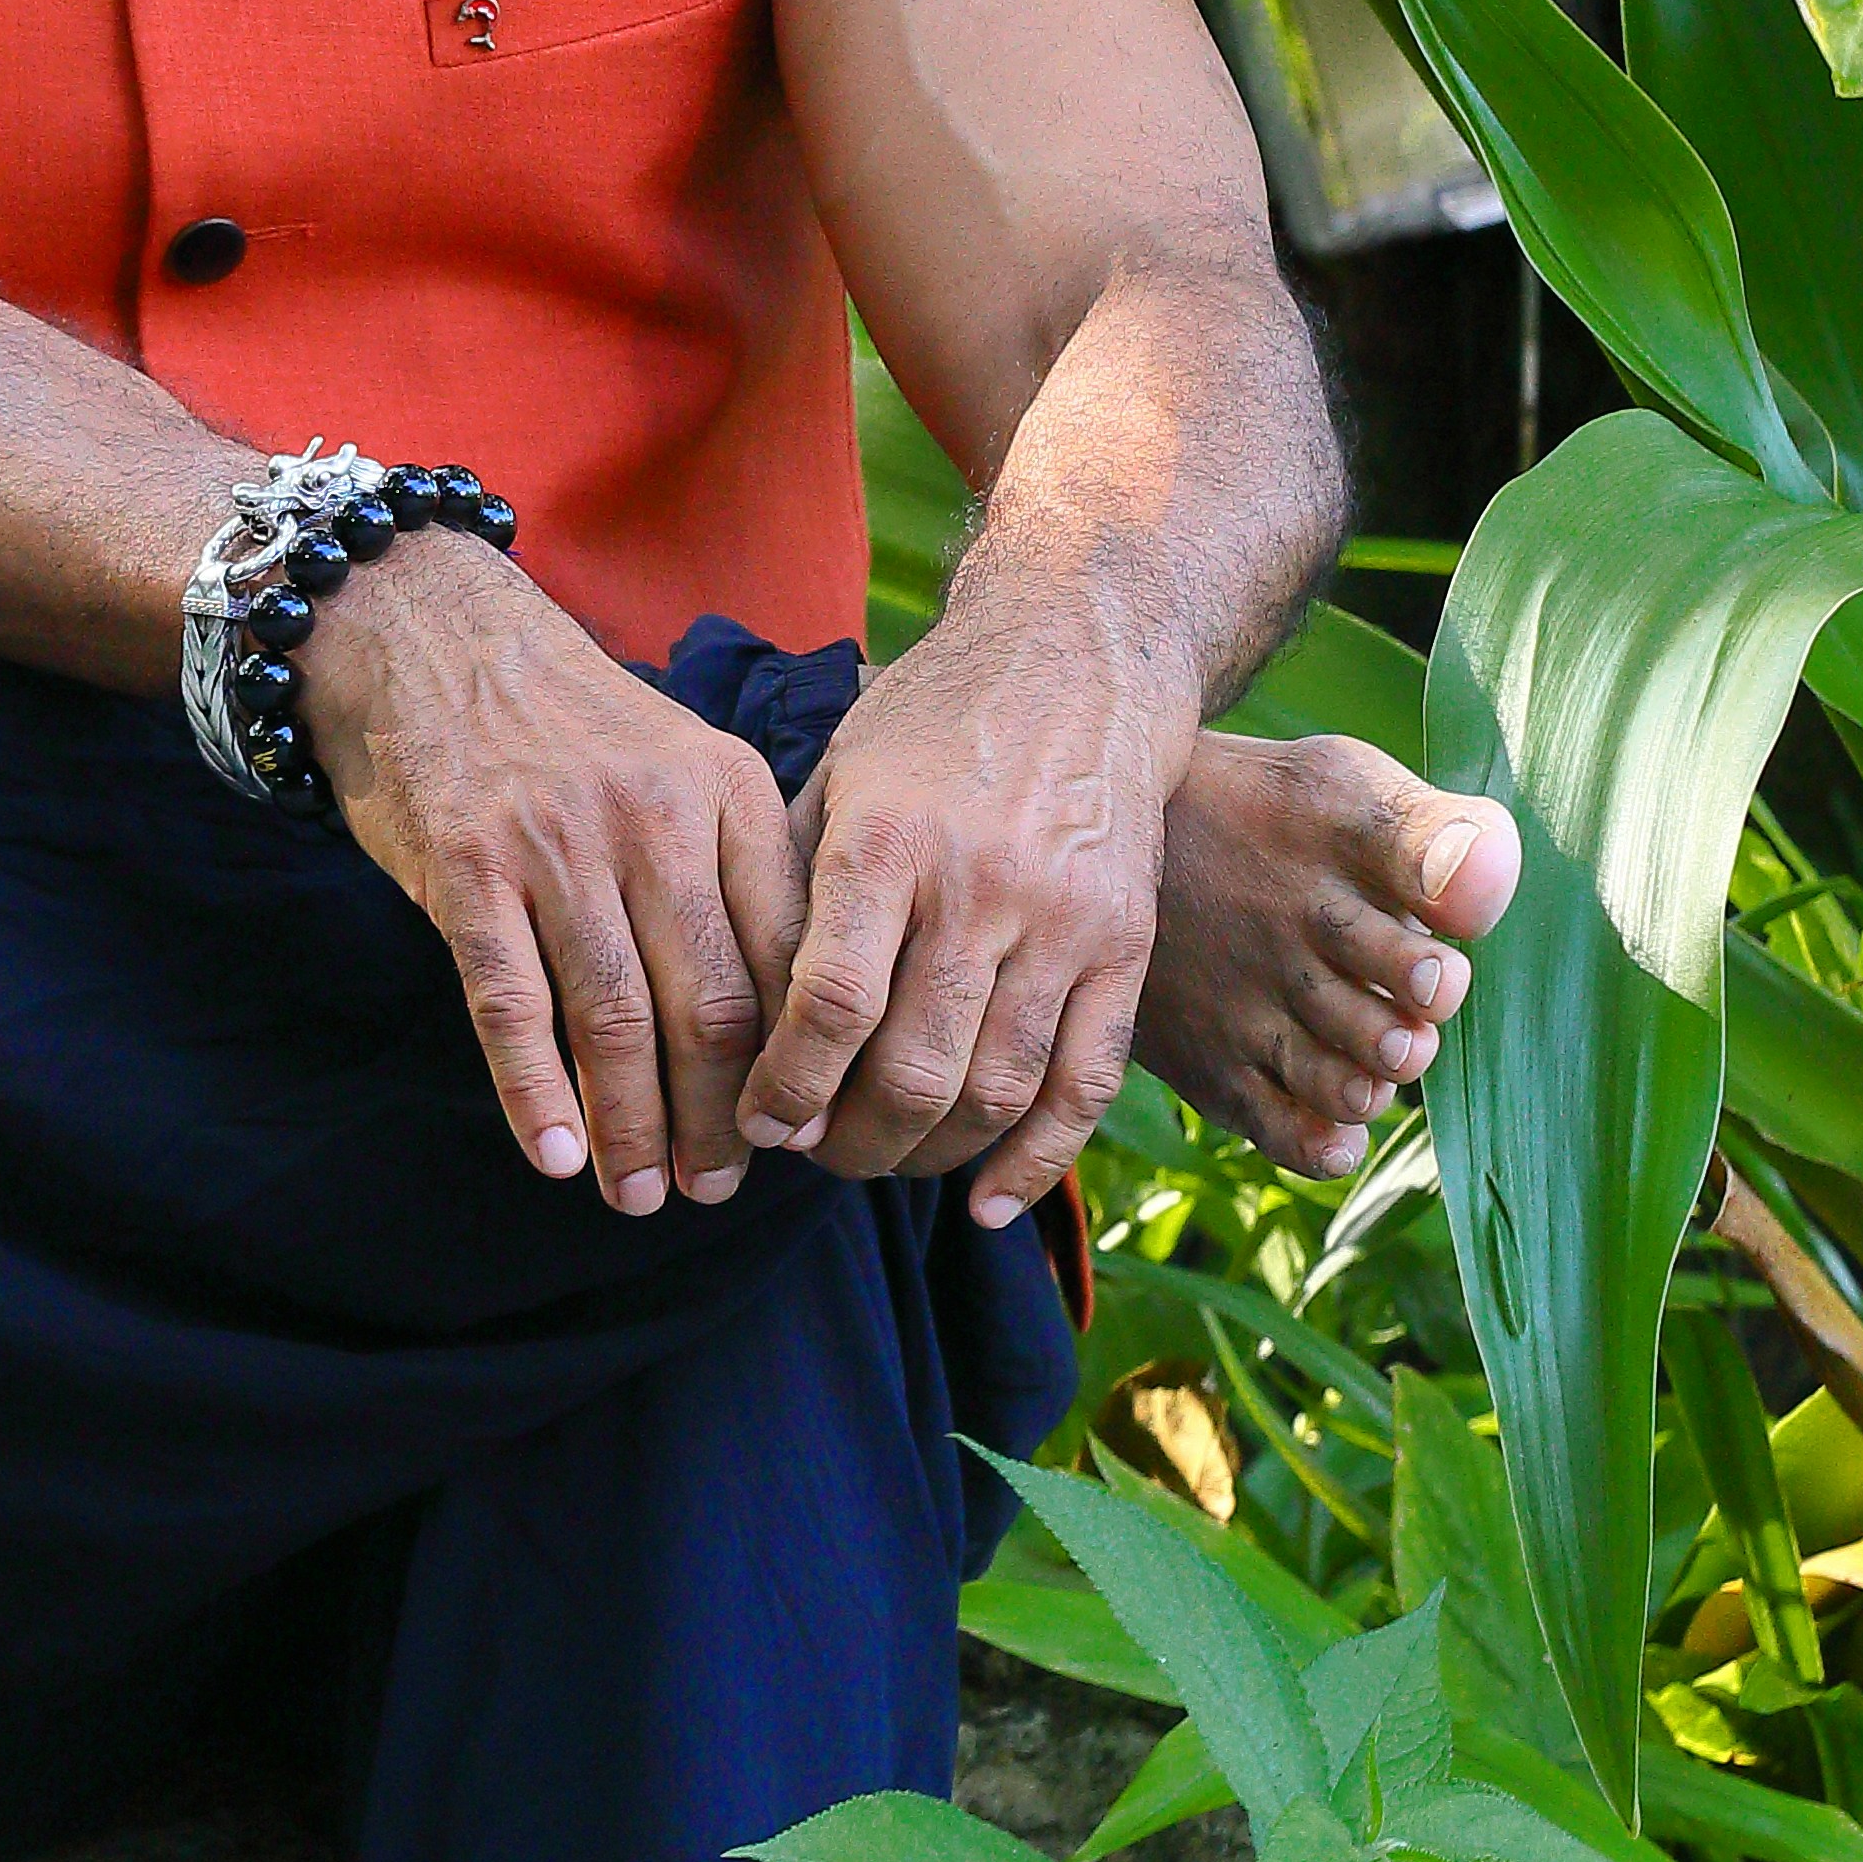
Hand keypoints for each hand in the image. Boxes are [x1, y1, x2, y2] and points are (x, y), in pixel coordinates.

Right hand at [297, 539, 806, 1214]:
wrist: (428, 633)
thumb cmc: (567, 724)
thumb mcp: (681, 763)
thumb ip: (734, 871)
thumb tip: (783, 1030)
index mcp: (729, 792)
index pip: (789, 953)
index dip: (796, 1063)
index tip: (793, 1137)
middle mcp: (655, 816)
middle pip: (713, 1006)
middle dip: (720, 1121)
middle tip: (715, 1188)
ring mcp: (557, 841)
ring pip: (617, 1020)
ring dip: (632, 1128)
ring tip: (638, 1198)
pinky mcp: (468, 867)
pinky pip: (512, 1004)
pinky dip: (536, 1093)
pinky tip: (558, 1156)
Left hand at [740, 587, 1189, 1226]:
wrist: (1075, 661)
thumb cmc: (927, 724)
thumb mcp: (836, 777)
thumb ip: (788, 889)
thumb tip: (736, 1024)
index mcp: (887, 841)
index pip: (831, 1003)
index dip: (788, 1086)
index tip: (756, 1123)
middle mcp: (979, 885)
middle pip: (911, 1067)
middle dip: (849, 1141)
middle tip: (814, 1156)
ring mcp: (1062, 921)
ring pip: (995, 1090)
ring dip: (928, 1155)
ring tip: (882, 1161)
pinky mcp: (1126, 946)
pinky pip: (1085, 1084)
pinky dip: (1037, 1160)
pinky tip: (987, 1200)